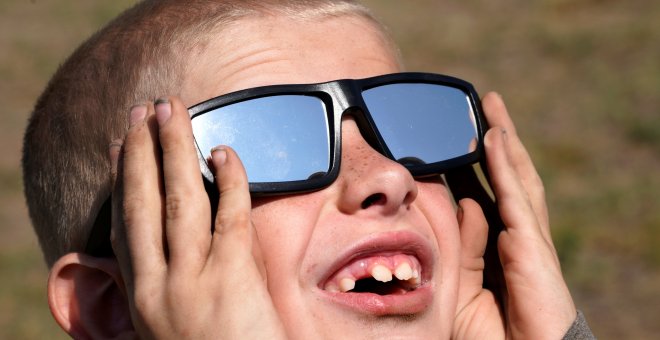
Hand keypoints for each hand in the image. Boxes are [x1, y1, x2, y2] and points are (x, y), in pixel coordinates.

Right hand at [109, 98, 286, 338]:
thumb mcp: (169, 325)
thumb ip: (164, 284)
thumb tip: (161, 245)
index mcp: (142, 296)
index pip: (125, 225)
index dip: (121, 180)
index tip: (121, 147)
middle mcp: (159, 284)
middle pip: (143, 202)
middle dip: (142, 151)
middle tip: (142, 110)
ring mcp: (195, 278)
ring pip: (179, 199)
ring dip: (175, 149)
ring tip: (172, 112)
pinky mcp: (234, 276)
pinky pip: (231, 214)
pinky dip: (228, 179)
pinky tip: (224, 152)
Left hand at [449, 92, 576, 338]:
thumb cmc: (490, 330)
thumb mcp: (460, 283)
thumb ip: (462, 244)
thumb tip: (463, 205)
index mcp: (497, 242)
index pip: (484, 192)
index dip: (473, 163)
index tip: (454, 136)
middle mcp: (515, 232)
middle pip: (507, 176)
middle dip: (496, 140)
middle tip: (482, 105)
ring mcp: (527, 236)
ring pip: (516, 177)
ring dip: (504, 139)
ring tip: (491, 107)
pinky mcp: (531, 245)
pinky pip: (515, 197)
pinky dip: (505, 166)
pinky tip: (494, 138)